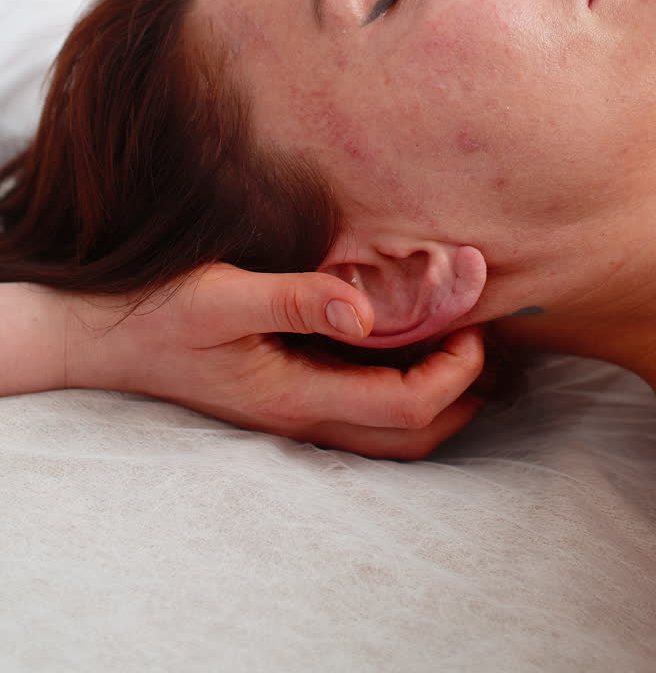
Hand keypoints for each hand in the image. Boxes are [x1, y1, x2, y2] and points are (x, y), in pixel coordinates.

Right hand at [63, 263, 485, 458]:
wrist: (102, 339)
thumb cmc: (159, 311)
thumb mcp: (222, 295)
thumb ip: (294, 301)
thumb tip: (366, 313)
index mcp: (296, 396)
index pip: (407, 406)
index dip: (455, 371)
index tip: (472, 323)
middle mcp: (302, 416)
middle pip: (410, 437)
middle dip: (461, 394)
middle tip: (477, 337)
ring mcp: (292, 413)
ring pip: (387, 433)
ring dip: (434, 397)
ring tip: (454, 341)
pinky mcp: (282, 398)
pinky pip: (359, 411)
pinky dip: (398, 388)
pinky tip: (397, 342)